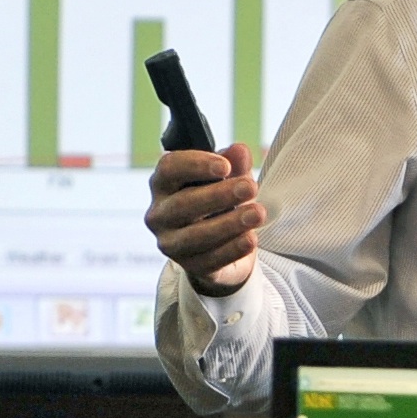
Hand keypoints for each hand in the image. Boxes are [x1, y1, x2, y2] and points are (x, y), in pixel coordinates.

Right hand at [147, 142, 264, 295]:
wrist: (222, 243)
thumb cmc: (218, 201)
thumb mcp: (228, 179)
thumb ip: (233, 164)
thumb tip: (239, 150)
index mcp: (163, 184)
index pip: (169, 168)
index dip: (196, 165)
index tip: (226, 166)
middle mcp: (159, 214)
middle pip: (184, 203)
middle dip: (220, 195)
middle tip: (251, 187)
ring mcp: (171, 243)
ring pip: (196, 235)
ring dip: (229, 223)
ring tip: (258, 213)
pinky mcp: (189, 267)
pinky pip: (210, 260)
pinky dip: (232, 249)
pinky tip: (251, 239)